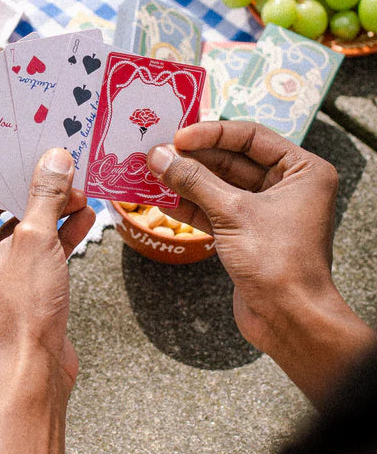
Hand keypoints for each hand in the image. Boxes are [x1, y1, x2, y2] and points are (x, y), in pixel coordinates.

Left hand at [0, 148, 94, 392]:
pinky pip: (30, 256)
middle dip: (34, 192)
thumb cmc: (21, 309)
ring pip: (18, 234)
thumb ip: (45, 196)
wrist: (34, 373)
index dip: (3, 172)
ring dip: (50, 214)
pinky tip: (84, 218)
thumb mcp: (35, 240)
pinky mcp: (11, 294)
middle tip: (61, 170)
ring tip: (80, 192)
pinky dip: (54, 239)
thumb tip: (55, 159)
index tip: (29, 152)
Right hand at [146, 121, 374, 402]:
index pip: (251, 137)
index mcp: (302, 170)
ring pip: (219, 185)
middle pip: (232, 160)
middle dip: (193, 158)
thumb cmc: (276, 261)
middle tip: (156, 153)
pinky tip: (160, 198)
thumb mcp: (232, 213)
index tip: (178, 136)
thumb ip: (194, 180)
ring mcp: (266, 211)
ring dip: (186, 180)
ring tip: (151, 172)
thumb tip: (158, 156)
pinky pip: (215, 209)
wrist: (289, 320)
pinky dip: (189, 204)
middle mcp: (288, 186)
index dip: (212, 133)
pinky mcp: (247, 234)